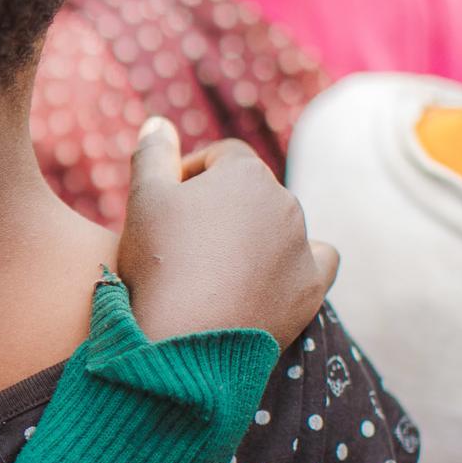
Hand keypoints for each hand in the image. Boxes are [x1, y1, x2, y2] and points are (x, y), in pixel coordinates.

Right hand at [115, 118, 336, 348]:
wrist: (183, 341)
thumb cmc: (159, 262)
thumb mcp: (142, 198)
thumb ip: (152, 153)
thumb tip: (160, 122)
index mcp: (246, 173)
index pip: (222, 156)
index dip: (190, 173)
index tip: (165, 203)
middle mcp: (285, 202)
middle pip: (251, 191)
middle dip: (220, 206)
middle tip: (182, 239)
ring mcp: (302, 246)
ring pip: (281, 224)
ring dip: (253, 234)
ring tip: (215, 266)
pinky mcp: (311, 287)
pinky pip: (318, 260)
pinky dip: (298, 262)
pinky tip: (274, 273)